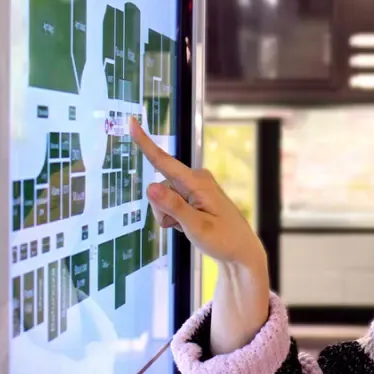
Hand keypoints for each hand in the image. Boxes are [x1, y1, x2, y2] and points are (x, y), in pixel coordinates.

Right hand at [129, 118, 267, 272]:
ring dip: (168, 215)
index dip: (145, 143)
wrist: (241, 251)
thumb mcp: (196, 227)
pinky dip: (174, 216)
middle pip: (159, 188)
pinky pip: (171, 202)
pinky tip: (189, 225)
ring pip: (163, 197)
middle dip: (162, 209)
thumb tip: (150, 187)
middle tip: (183, 226)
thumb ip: (173, 207)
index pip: (164, 161)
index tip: (132, 122)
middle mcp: (196, 179)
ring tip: (190, 227)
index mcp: (198, 182)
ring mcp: (195, 186)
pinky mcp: (193, 195)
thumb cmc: (224, 240)